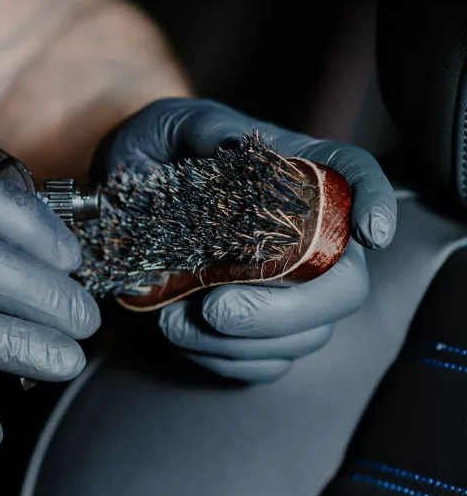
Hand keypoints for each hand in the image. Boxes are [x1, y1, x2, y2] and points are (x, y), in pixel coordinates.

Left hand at [97, 98, 396, 382]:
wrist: (118, 208)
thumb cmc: (152, 159)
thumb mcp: (165, 130)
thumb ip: (201, 131)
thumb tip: (236, 146)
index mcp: (296, 175)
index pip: (358, 179)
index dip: (377, 205)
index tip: (370, 233)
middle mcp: (305, 237)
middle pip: (343, 286)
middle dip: (284, 311)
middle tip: (214, 308)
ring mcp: (288, 292)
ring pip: (305, 337)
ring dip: (237, 343)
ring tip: (171, 321)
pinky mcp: (258, 335)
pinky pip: (263, 366)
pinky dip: (221, 361)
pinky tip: (180, 335)